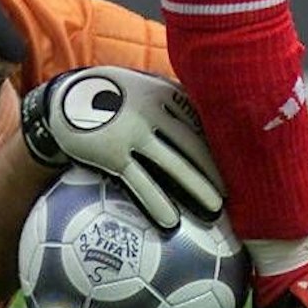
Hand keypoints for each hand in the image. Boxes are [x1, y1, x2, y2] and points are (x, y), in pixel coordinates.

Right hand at [21, 67, 225, 230]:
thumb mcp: (141, 86)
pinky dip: (156, 202)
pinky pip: (139, 182)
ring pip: (171, 164)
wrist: (63, 100)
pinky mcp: (112, 152)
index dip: (224, 143)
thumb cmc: (110, 97)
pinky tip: (170, 221)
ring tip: (215, 209)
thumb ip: (170, 98)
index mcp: (164, 93)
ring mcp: (132, 131)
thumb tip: (206, 118)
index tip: (243, 163)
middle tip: (237, 192)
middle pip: (192, 144)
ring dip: (196, 187)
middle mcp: (152, 110)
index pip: (201, 121)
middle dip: (217, 169)